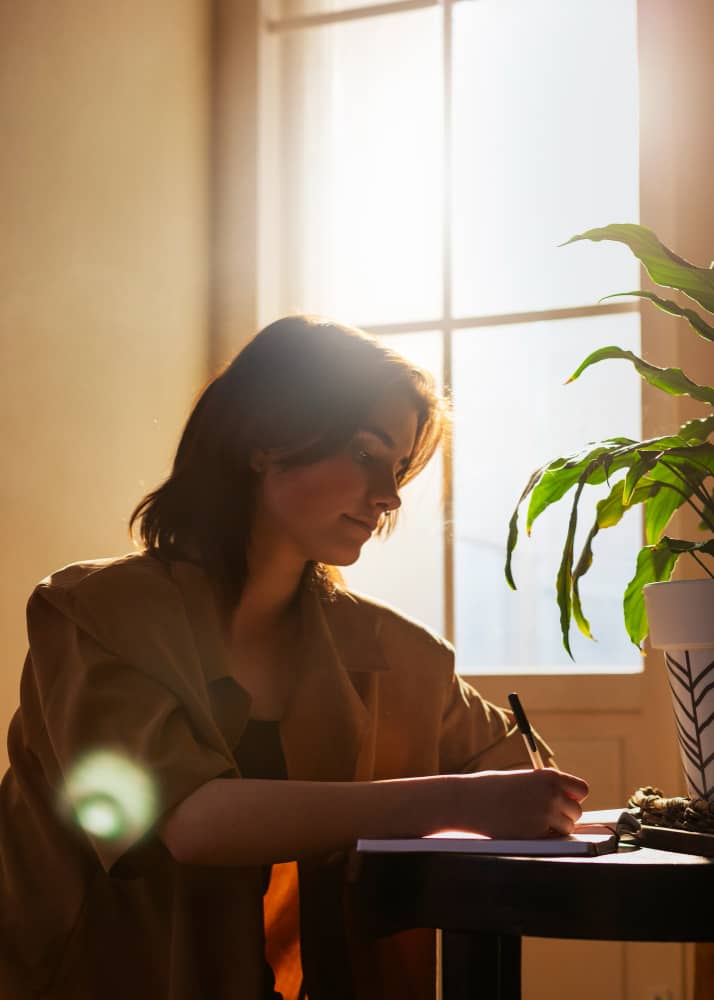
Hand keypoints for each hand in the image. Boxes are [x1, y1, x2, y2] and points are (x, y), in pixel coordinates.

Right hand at [448, 768, 588, 838]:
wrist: (468, 800)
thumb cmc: (492, 788)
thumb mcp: (522, 779)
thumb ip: (546, 788)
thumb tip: (568, 802)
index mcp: (549, 776)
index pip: (581, 790)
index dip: (573, 797)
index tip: (564, 801)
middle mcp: (551, 794)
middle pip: (577, 811)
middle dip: (564, 815)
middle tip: (543, 815)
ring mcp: (545, 815)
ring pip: (567, 828)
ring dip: (556, 828)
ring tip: (533, 822)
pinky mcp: (536, 834)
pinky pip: (552, 840)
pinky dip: (544, 838)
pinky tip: (525, 829)